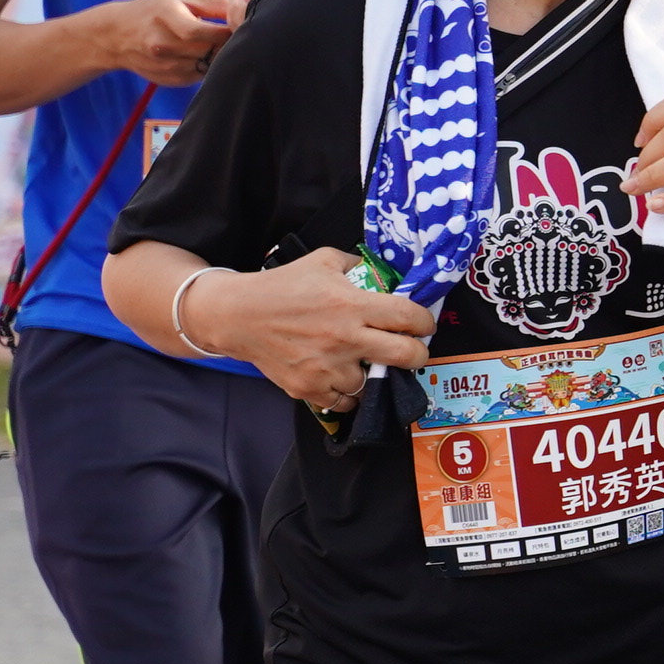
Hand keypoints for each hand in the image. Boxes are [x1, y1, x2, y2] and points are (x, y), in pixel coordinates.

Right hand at [100, 0, 241, 87]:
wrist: (115, 36)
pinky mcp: (171, 80)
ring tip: (218, 43)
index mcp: (165, 18)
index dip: (228, 30)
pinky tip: (203, 54)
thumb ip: (215, 3)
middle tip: (236, 34)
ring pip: (209, 65)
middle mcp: (162, 45)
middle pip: (210, 50)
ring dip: (220, 56)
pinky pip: (202, 75)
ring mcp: (165, 66)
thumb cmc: (153, 11)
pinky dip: (209, 66)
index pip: (204, 32)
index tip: (239, 23)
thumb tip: (248, 4)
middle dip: (228, 43)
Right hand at [207, 248, 435, 411]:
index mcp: (351, 304)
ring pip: (375, 382)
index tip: (423, 324)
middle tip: (412, 349)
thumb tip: (389, 276)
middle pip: (407, 356)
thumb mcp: (325, 261)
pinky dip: (350, 393)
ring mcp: (326, 367)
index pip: (409, 317)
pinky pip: (346, 402)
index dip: (425, 321)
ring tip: (363, 360)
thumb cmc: (283, 286)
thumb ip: (359, 266)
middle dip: (418, 353)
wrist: (237, 316)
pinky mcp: (309, 388)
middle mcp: (344, 338)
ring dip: (374, 373)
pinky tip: (345, 377)